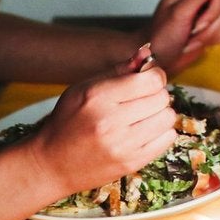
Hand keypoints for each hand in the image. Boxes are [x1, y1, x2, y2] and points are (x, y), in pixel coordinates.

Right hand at [25, 67, 177, 197]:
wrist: (50, 165)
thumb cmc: (68, 121)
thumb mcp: (84, 88)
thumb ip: (119, 70)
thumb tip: (147, 53)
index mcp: (99, 97)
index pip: (152, 80)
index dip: (155, 75)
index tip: (147, 80)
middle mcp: (111, 121)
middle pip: (162, 97)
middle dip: (157, 94)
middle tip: (142, 100)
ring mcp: (122, 145)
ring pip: (168, 117)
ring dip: (160, 113)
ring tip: (144, 116)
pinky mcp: (130, 163)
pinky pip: (168, 139)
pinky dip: (161, 132)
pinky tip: (145, 131)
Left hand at [143, 0, 219, 74]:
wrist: (157, 59)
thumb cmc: (161, 37)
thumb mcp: (180, 14)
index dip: (213, 10)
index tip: (197, 25)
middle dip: (210, 25)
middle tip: (192, 33)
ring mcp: (209, 6)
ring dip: (210, 34)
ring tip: (192, 39)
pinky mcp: (214, 20)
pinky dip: (215, 38)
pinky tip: (200, 41)